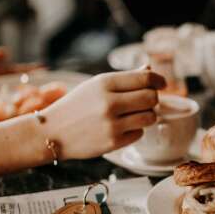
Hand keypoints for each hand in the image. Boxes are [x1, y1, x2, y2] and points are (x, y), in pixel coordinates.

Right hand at [41, 68, 165, 159]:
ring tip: (134, 115)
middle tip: (144, 101)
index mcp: (104, 83)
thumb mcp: (96, 85)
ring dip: (147, 115)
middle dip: (152, 99)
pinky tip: (121, 128)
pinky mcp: (113, 143)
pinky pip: (140, 133)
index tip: (162, 84)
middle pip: (152, 98)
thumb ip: (125, 79)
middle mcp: (109, 102)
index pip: (145, 79)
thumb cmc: (78, 105)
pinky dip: (135, 130)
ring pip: (150, 117)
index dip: (158, 81)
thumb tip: (150, 70)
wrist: (52, 132)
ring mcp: (112, 124)